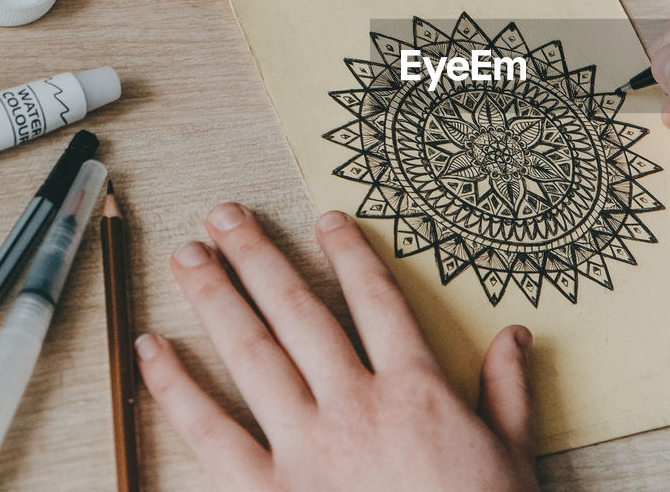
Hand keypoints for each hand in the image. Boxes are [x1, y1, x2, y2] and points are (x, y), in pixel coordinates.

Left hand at [136, 203, 537, 490]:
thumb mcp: (514, 454)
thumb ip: (508, 390)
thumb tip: (515, 336)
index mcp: (416, 389)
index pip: (376, 300)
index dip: (349, 254)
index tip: (325, 219)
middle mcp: (355, 404)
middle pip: (299, 312)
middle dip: (258, 257)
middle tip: (225, 216)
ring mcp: (307, 448)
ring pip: (253, 355)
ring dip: (217, 299)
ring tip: (189, 256)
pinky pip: (213, 434)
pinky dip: (178, 389)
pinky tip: (154, 351)